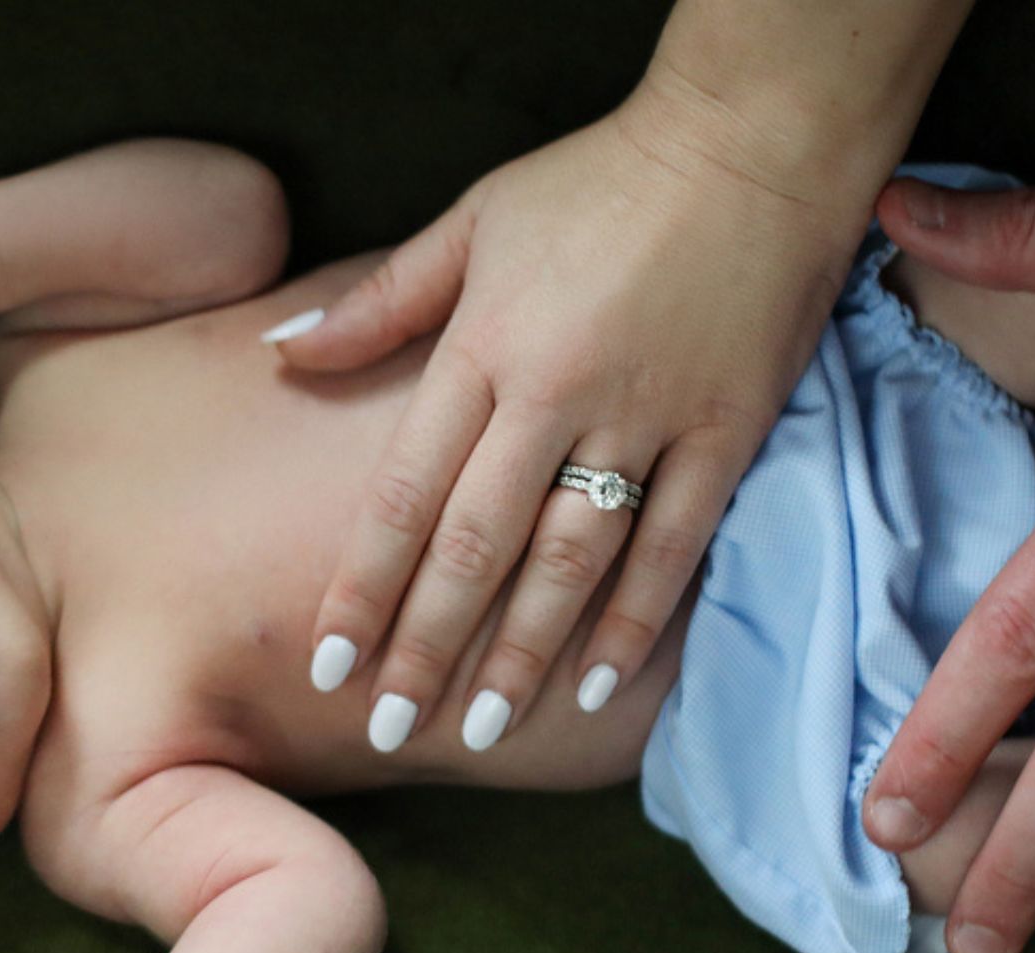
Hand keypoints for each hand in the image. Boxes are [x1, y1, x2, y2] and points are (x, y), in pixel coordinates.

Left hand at [275, 77, 878, 749]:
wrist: (754, 141)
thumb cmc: (601, 182)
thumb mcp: (472, 222)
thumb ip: (379, 302)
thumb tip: (280, 355)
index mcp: (483, 347)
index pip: (403, 493)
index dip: (363, 587)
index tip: (328, 665)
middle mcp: (555, 392)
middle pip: (475, 545)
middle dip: (426, 646)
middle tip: (389, 730)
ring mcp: (646, 415)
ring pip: (570, 558)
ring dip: (523, 652)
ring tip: (480, 728)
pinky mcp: (727, 430)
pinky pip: (674, 545)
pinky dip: (635, 621)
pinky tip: (598, 689)